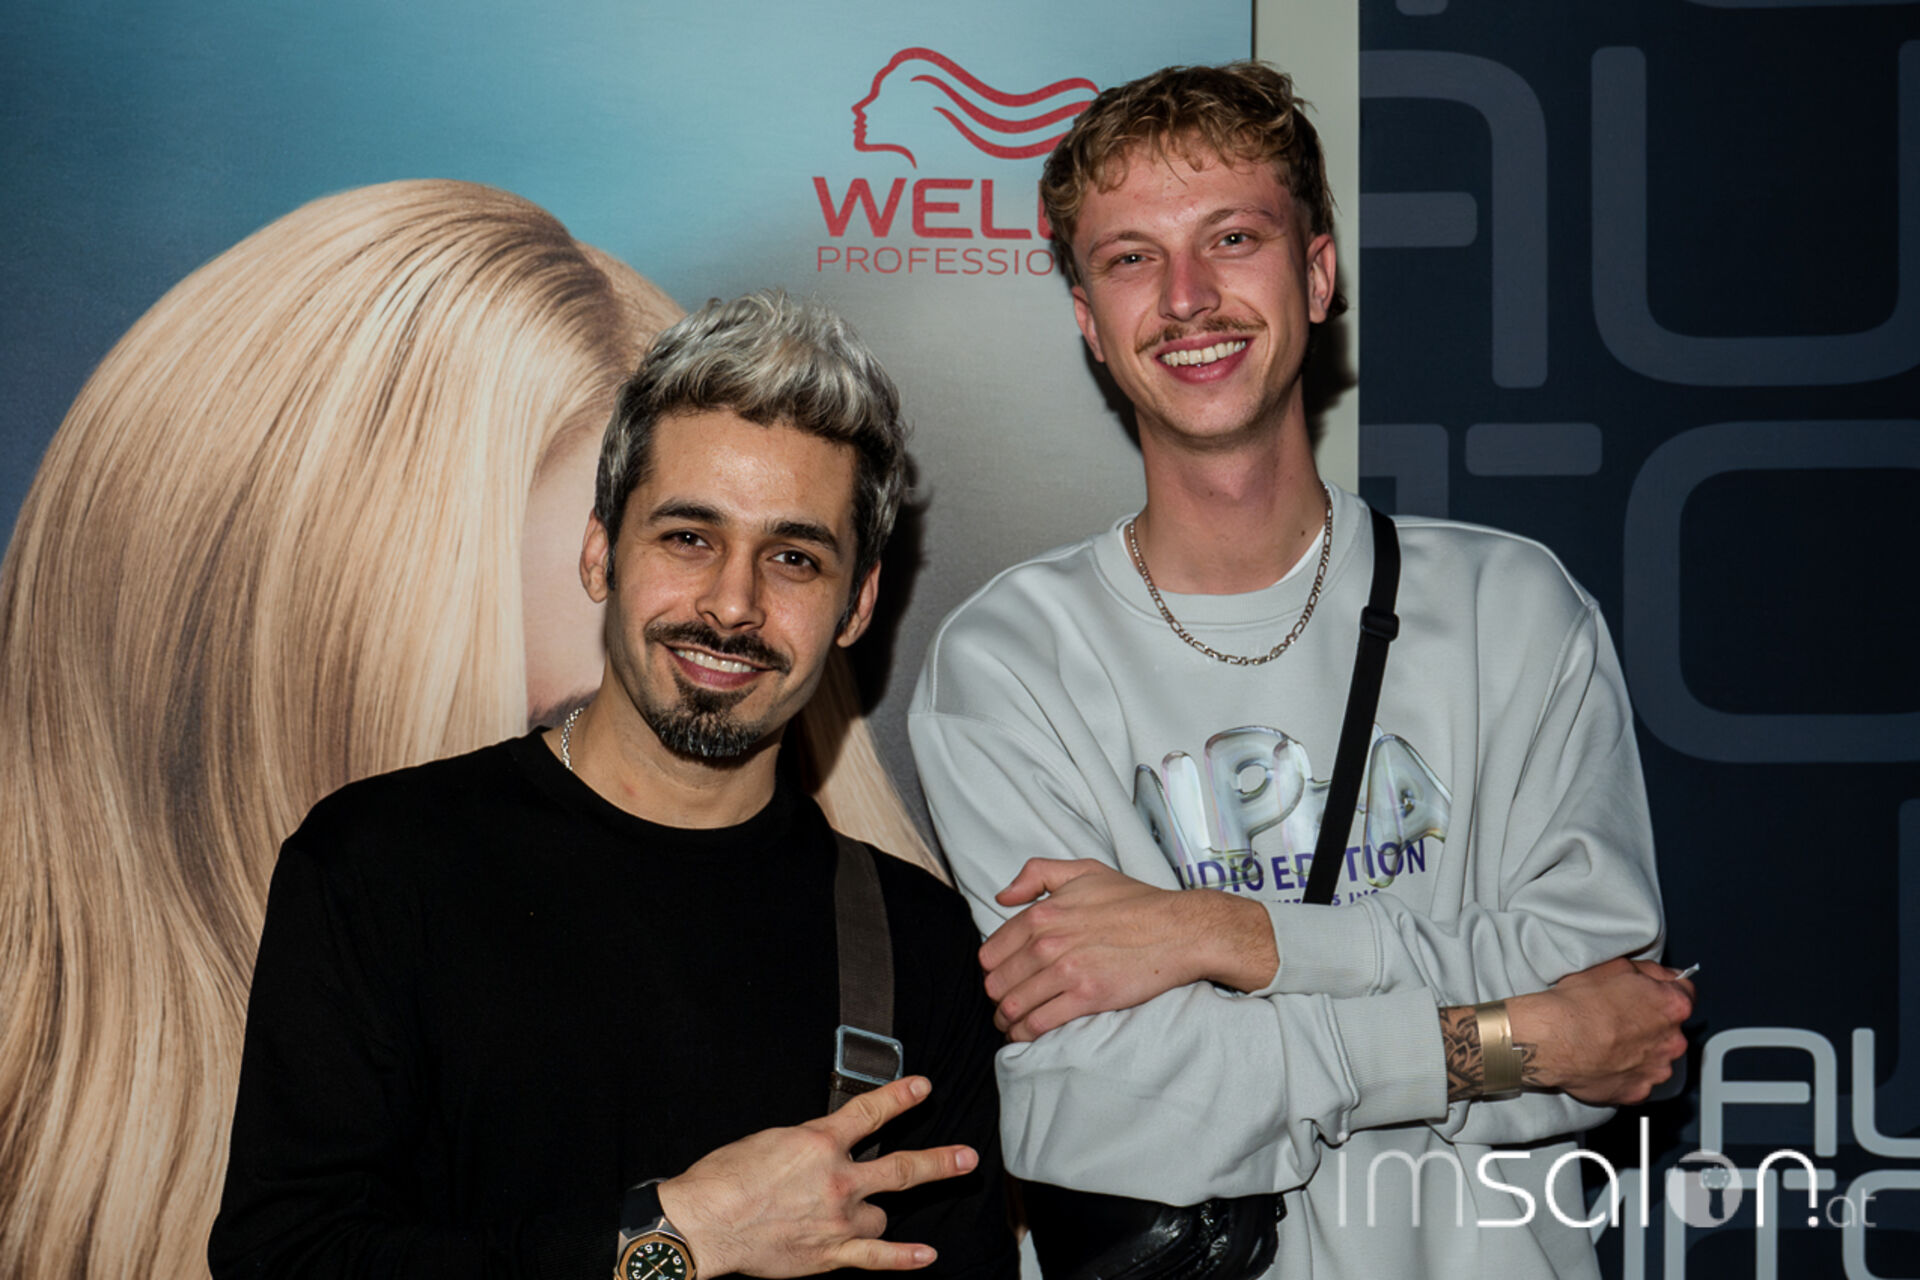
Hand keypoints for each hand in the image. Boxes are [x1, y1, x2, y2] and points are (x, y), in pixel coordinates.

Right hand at [656, 1076, 976, 1276]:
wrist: (705, 1223)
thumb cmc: (726, 1178)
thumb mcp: (770, 1139)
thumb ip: (807, 1143)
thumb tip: (827, 1147)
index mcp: (819, 1142)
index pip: (871, 1112)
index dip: (900, 1097)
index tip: (923, 1087)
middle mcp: (837, 1179)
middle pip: (900, 1169)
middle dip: (938, 1162)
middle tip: (967, 1157)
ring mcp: (837, 1219)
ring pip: (880, 1213)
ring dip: (874, 1212)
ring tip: (852, 1212)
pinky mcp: (830, 1253)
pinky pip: (877, 1256)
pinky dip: (904, 1258)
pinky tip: (927, 1256)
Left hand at [980, 858, 1277, 1041]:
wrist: (1178, 929)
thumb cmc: (1134, 900)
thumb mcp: (1083, 870)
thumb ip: (1036, 874)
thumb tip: (1003, 896)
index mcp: (1042, 913)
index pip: (992, 951)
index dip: (993, 968)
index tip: (1002, 976)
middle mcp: (1047, 943)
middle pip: (997, 982)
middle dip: (996, 997)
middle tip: (1004, 1004)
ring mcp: (1066, 972)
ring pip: (1013, 1006)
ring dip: (1005, 1020)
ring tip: (1009, 1024)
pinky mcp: (1086, 997)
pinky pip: (1039, 1023)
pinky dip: (1025, 1034)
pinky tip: (1025, 1034)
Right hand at [1505, 957, 1694, 1104]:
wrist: (1552, 1039)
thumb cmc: (1579, 1004)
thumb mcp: (1615, 966)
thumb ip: (1649, 972)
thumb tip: (1662, 976)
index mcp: (1673, 1005)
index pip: (1686, 992)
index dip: (1664, 990)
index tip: (1651, 994)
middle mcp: (1673, 1040)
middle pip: (1671, 1029)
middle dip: (1652, 1024)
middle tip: (1621, 1018)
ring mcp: (1657, 1069)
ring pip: (1657, 1058)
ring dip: (1641, 1051)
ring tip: (1609, 1043)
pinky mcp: (1638, 1091)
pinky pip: (1638, 1081)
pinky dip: (1626, 1073)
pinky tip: (1604, 1062)